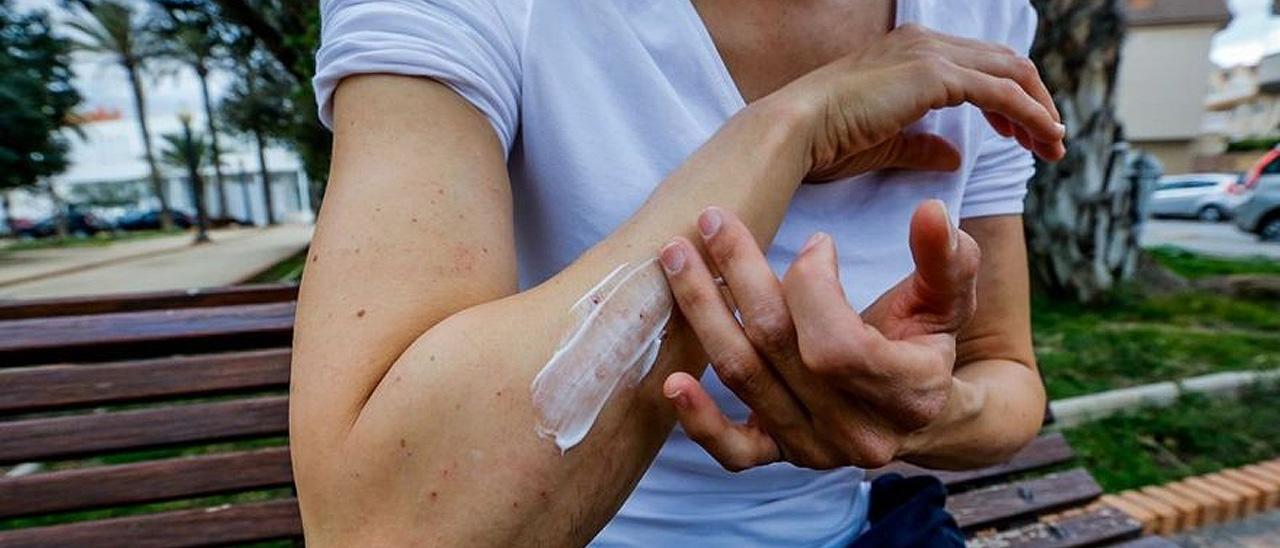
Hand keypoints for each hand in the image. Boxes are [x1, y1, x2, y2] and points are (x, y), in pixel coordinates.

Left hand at [657, 202, 979, 470]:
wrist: (918, 412)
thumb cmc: (925, 342)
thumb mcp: (948, 298)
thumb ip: (945, 257)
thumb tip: (931, 210)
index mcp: (907, 393)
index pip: (837, 344)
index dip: (813, 287)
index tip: (816, 242)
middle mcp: (858, 431)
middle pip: (779, 348)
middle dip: (740, 275)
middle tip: (713, 219)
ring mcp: (815, 449)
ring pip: (745, 378)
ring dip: (704, 313)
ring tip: (676, 258)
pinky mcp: (782, 456)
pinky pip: (733, 451)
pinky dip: (698, 420)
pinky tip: (671, 381)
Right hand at [758, 24, 1064, 180]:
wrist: (796, 130)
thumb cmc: (826, 141)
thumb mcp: (885, 143)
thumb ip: (921, 146)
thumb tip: (953, 158)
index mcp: (908, 49)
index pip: (977, 64)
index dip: (1008, 98)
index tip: (1020, 134)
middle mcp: (923, 41)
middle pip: (1004, 62)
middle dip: (1034, 102)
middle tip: (1050, 142)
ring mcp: (930, 53)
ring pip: (1011, 72)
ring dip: (1039, 110)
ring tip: (1053, 146)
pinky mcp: (935, 76)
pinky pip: (1002, 93)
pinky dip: (1030, 116)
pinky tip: (1043, 140)